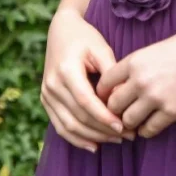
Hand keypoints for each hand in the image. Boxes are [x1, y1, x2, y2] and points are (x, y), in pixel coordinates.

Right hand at [41, 6, 137, 150]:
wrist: (62, 30)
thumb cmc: (86, 38)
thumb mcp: (101, 50)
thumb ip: (111, 75)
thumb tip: (120, 102)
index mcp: (66, 70)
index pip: (86, 102)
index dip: (104, 117)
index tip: (124, 126)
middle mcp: (52, 85)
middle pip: (79, 117)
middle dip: (104, 130)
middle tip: (129, 135)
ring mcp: (46, 94)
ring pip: (69, 126)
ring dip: (93, 137)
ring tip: (117, 140)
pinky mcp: (46, 100)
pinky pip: (60, 126)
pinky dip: (77, 138)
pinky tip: (94, 145)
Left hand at [95, 25, 175, 139]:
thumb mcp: (155, 49)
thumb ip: (137, 66)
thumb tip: (122, 84)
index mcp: (134, 61)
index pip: (104, 83)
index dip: (103, 93)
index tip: (109, 98)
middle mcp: (141, 80)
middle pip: (112, 105)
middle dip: (115, 111)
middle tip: (122, 113)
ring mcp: (156, 97)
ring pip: (128, 121)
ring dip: (130, 123)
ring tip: (137, 120)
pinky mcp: (173, 111)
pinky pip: (149, 129)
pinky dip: (147, 130)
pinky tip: (152, 124)